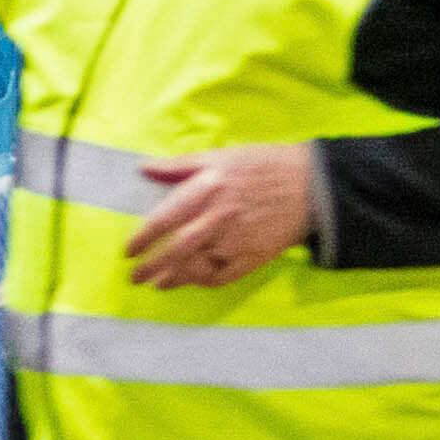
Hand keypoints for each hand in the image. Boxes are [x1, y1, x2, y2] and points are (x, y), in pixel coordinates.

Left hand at [124, 147, 321, 286]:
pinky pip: (221, 277)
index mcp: (209, 189)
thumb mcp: (220, 156)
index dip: (142, 238)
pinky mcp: (253, 257)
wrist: (311, 186)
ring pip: (195, 268)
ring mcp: (237, 241)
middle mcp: (220, 217)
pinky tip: (189, 282)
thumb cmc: (263, 165)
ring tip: (157, 283)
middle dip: (150, 267)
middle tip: (135, 277)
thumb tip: (143, 167)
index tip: (128, 251)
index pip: (165, 219)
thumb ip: (179, 165)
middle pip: (176, 250)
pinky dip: (201, 282)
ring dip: (172, 279)